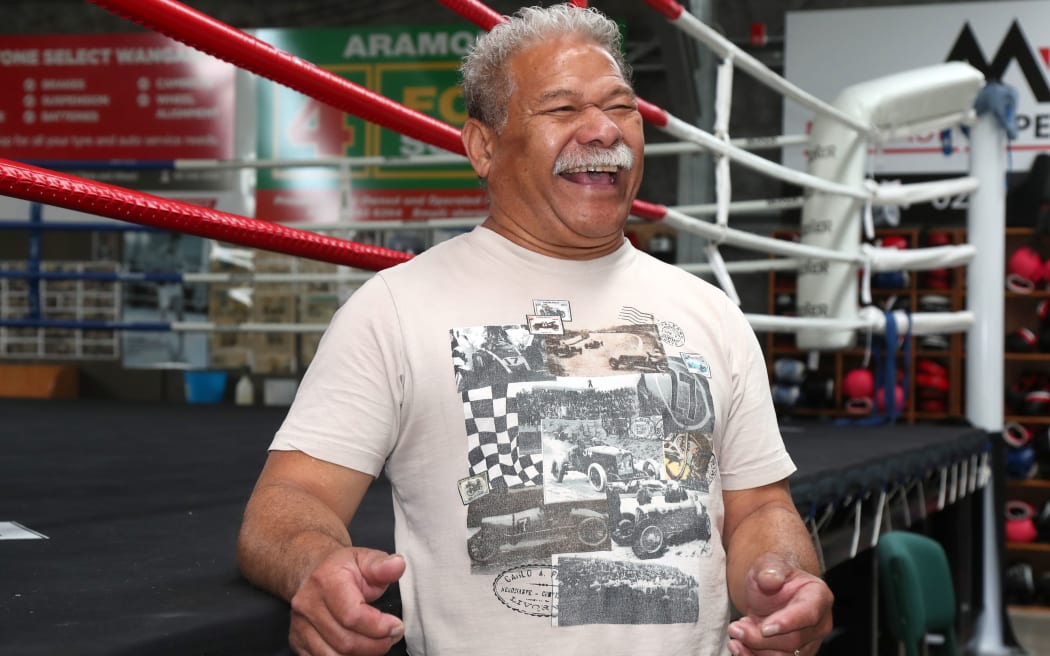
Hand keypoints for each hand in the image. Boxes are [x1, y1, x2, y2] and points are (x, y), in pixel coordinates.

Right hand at [288, 547, 405, 654]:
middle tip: (392, 636)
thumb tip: (398, 566)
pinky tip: (360, 650)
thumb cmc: (342, 568)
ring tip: (378, 643)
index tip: (396, 626)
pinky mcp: (298, 641)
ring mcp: (300, 625)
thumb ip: (383, 565)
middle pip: (345, 641)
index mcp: (326, 581)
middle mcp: (308, 604)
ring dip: (363, 654)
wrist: (314, 572)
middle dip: (376, 644)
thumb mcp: (365, 559)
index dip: (379, 627)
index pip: (352, 616)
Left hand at [727, 553, 833, 655]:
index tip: (764, 628)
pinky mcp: (794, 654)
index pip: (808, 614)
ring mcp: (808, 643)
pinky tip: (738, 648)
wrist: (768, 590)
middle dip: (760, 638)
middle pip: (794, 641)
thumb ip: (770, 570)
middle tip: (735, 627)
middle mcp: (819, 624)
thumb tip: (770, 580)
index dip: (787, 622)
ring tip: (735, 633)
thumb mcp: (768, 564)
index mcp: (819, 596)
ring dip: (755, 649)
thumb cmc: (772, 575)